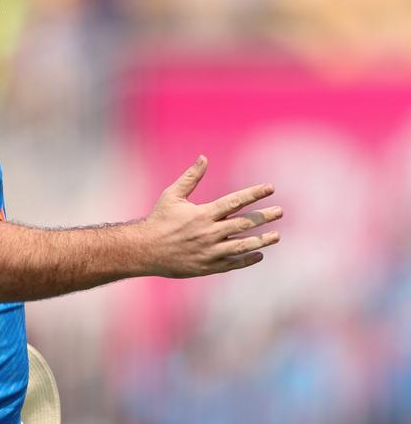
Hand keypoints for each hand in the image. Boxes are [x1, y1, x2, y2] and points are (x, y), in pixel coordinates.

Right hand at [142, 155, 282, 277]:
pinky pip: (233, 263)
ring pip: (243, 245)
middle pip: (244, 223)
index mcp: (202, 214)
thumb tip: (204, 158)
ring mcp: (209, 251)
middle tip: (280, 211)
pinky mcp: (207, 266)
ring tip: (276, 236)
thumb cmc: (159, 220)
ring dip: (262, 240)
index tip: (270, 188)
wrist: (144, 250)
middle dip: (265, 217)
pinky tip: (259, 254)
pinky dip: (247, 259)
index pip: (235, 202)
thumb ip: (190, 178)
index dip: (254, 194)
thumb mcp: (171, 195)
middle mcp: (209, 232)